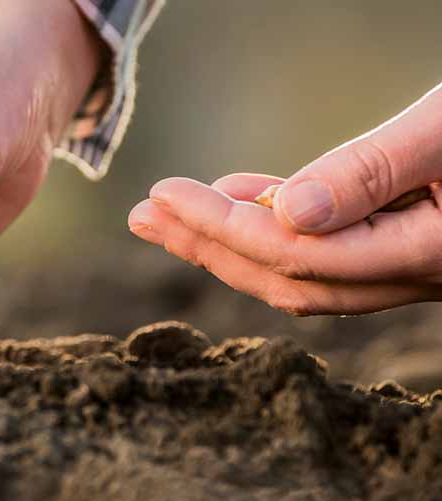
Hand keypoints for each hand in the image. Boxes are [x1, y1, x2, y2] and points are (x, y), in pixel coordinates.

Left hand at [129, 83, 441, 315]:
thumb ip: (377, 171)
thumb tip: (287, 213)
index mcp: (426, 255)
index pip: (296, 254)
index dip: (221, 227)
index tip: (163, 193)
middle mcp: (409, 274)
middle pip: (284, 274)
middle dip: (205, 245)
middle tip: (141, 214)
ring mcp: (402, 261)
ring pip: (297, 264)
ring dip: (226, 238)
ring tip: (165, 211)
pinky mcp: (397, 238)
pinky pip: (322, 243)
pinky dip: (271, 221)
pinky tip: (236, 196)